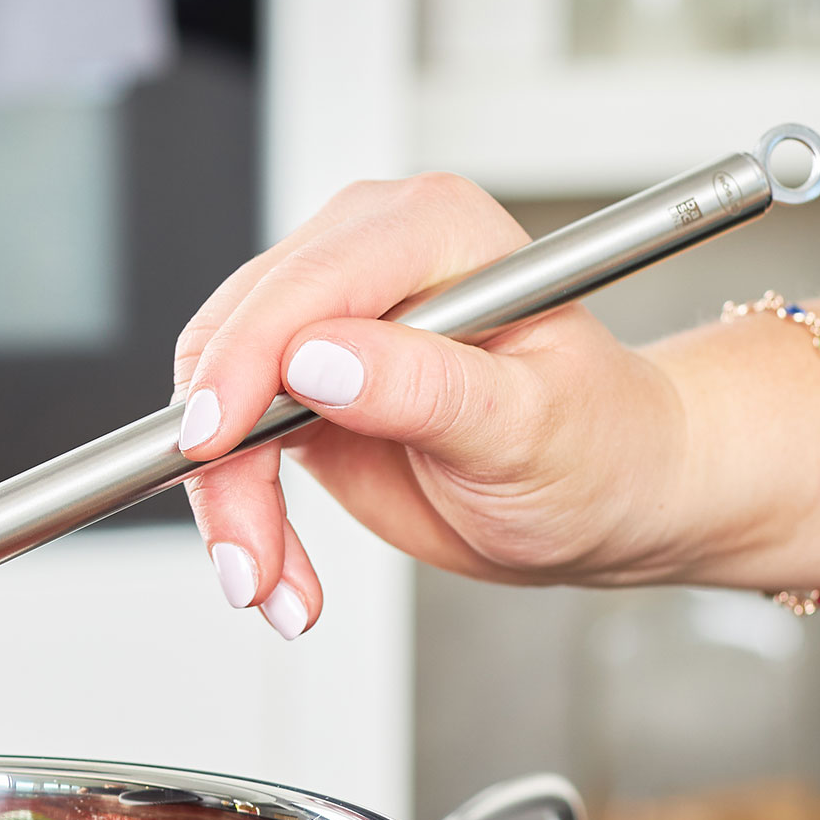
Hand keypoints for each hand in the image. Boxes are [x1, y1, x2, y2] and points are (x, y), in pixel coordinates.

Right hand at [173, 172, 706, 634]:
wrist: (605, 496)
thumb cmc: (597, 447)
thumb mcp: (529, 426)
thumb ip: (426, 387)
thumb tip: (319, 359)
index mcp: (433, 232)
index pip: (306, 283)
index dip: (245, 363)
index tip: (214, 444)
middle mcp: (368, 260)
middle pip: (236, 342)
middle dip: (224, 462)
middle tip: (250, 559)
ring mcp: (327, 322)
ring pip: (215, 401)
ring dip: (228, 505)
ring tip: (272, 586)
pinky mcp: (300, 385)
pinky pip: (229, 447)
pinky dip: (240, 516)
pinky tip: (281, 574)